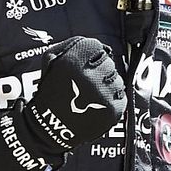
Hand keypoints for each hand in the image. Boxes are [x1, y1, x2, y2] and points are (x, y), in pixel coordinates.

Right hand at [0, 36, 124, 170]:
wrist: (49, 127)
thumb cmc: (51, 90)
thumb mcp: (50, 60)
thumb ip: (72, 44)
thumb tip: (99, 45)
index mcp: (73, 62)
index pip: (97, 47)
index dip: (91, 55)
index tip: (85, 65)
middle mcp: (89, 77)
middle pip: (109, 63)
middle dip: (99, 71)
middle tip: (87, 82)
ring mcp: (102, 95)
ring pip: (117, 80)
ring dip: (107, 85)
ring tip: (91, 95)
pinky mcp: (111, 111)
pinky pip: (121, 97)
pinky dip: (112, 100)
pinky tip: (97, 105)